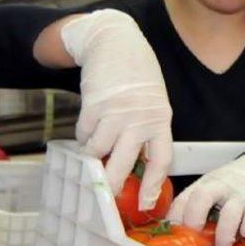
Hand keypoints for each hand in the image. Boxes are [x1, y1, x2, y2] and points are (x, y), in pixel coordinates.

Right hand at [61, 9, 171, 205]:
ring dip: (91, 157)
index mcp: (160, 119)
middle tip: (106, 196)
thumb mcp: (154, 103)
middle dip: (112, 184)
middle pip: (123, 162)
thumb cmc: (138, 77)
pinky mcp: (93, 104)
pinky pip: (84, 134)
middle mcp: (139, 118)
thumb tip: (135, 168)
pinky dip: (84, 137)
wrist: (116, 42)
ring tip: (93, 152)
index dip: (152, 185)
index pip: (160, 159)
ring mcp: (115, 111)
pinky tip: (89, 129)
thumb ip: (148, 131)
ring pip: (97, 151)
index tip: (145, 203)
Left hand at [167, 148, 244, 245]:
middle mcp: (222, 186)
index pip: (183, 200)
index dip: (174, 220)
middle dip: (194, 221)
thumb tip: (182, 237)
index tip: (173, 239)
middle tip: (194, 243)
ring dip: (224, 235)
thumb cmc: (237, 183)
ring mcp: (243, 191)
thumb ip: (200, 208)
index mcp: (205, 185)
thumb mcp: (214, 189)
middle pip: (201, 198)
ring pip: (230, 211)